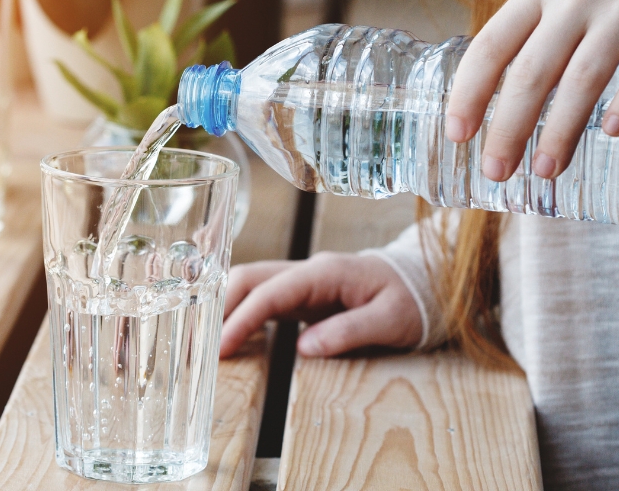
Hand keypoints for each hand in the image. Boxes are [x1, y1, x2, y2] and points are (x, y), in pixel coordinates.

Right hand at [219, 252, 421, 357]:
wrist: (423, 282)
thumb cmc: (410, 300)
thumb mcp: (391, 320)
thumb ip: (349, 331)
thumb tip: (305, 347)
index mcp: (326, 272)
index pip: (271, 291)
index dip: (242, 318)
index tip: (222, 348)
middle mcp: (307, 270)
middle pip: (248, 278)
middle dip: (217, 308)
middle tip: (195, 345)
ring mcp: (301, 280)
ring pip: (249, 284)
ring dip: (222, 309)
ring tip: (200, 342)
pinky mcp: (300, 293)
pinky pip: (260, 298)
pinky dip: (237, 313)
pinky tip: (222, 336)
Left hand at [445, 0, 618, 179]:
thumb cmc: (591, 7)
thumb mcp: (548, 10)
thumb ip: (520, 52)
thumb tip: (480, 123)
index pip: (491, 46)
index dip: (470, 91)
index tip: (458, 134)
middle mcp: (573, 2)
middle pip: (533, 70)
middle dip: (511, 126)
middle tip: (497, 170)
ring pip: (584, 76)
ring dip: (562, 129)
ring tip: (546, 169)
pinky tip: (612, 131)